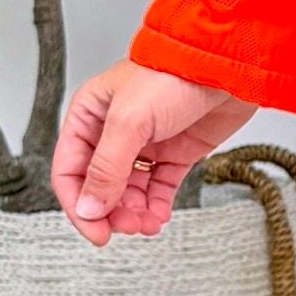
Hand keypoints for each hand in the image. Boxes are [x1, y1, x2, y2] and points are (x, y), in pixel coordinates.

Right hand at [50, 63, 253, 245]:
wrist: (226, 66)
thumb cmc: (173, 74)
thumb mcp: (129, 121)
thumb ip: (106, 168)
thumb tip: (89, 207)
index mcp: (89, 116)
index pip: (70, 170)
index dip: (78, 204)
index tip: (95, 230)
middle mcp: (113, 131)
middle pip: (99, 186)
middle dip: (110, 211)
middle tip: (126, 228)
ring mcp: (146, 143)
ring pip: (129, 191)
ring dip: (134, 212)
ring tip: (146, 224)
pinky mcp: (176, 153)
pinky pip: (158, 187)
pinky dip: (156, 206)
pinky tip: (158, 216)